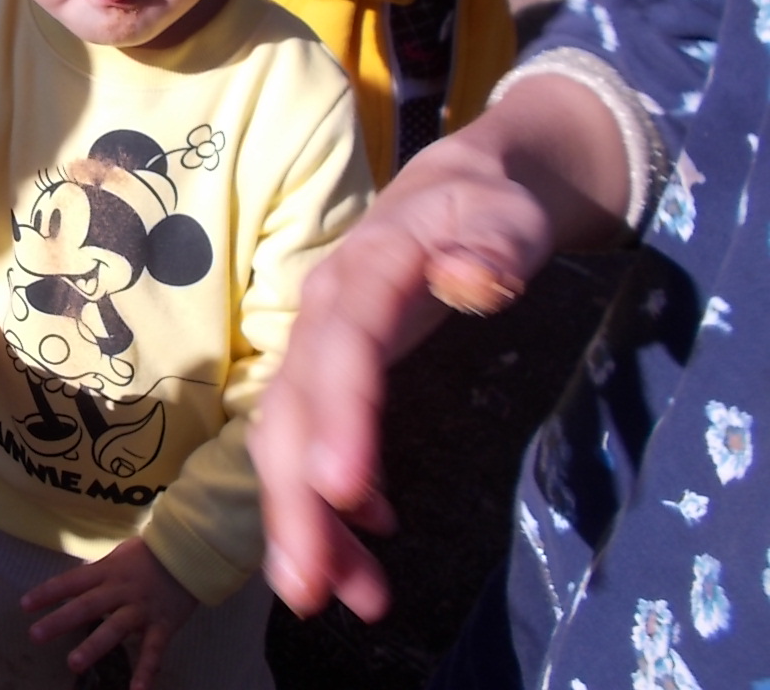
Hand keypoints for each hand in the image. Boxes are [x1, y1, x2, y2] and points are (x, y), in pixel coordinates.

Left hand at [22, 537, 195, 689]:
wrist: (190, 553)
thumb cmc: (149, 555)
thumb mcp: (118, 557)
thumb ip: (97, 574)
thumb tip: (72, 584)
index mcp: (108, 571)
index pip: (72, 580)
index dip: (48, 592)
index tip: (24, 605)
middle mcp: (121, 589)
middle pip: (87, 605)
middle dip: (60, 620)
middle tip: (35, 635)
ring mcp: (142, 608)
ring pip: (116, 627)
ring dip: (94, 646)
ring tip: (73, 664)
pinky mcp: (163, 624)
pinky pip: (154, 650)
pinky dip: (146, 671)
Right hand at [249, 139, 555, 621]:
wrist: (451, 193)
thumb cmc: (481, 207)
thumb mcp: (503, 214)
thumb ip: (492, 246)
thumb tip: (474, 280)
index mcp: (364, 273)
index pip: (344, 347)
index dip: (338, 416)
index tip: (343, 491)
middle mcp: (322, 317)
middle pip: (291, 410)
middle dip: (294, 500)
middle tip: (309, 588)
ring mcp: (315, 350)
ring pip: (288, 441)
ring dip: (307, 520)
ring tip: (346, 597)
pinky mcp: (326, 378)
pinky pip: (311, 447)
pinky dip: (333, 505)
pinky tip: (370, 544)